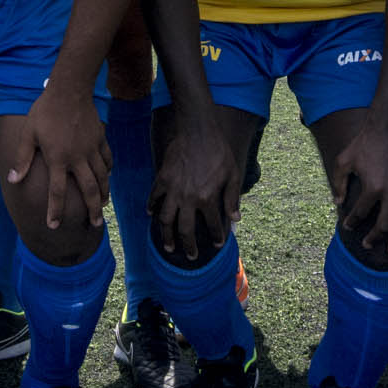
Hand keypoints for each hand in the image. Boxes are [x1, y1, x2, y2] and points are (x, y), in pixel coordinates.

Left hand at [3, 82, 109, 230]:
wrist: (69, 90)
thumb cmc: (44, 111)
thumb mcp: (28, 134)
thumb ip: (22, 159)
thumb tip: (13, 180)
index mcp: (58, 159)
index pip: (57, 192)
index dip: (55, 211)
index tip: (54, 226)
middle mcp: (78, 158)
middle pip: (89, 190)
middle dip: (93, 210)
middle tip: (95, 225)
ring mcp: (92, 149)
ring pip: (102, 178)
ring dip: (104, 194)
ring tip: (104, 206)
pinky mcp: (100, 139)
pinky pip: (107, 160)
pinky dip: (108, 171)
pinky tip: (107, 177)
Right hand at [151, 109, 240, 261]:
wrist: (197, 131)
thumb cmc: (218, 152)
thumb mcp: (232, 175)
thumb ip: (232, 198)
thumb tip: (235, 219)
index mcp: (208, 199)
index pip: (213, 225)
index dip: (216, 237)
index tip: (217, 245)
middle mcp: (188, 199)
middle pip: (185, 230)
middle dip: (188, 246)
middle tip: (191, 256)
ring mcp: (173, 190)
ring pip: (166, 220)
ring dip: (166, 236)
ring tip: (168, 246)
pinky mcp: (162, 179)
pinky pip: (154, 198)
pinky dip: (152, 207)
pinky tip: (152, 215)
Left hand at [328, 107, 387, 256]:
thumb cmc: (364, 143)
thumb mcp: (344, 161)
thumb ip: (338, 184)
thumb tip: (338, 203)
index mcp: (372, 188)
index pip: (360, 214)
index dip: (352, 222)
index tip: (347, 226)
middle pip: (384, 226)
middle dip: (374, 238)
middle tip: (367, 244)